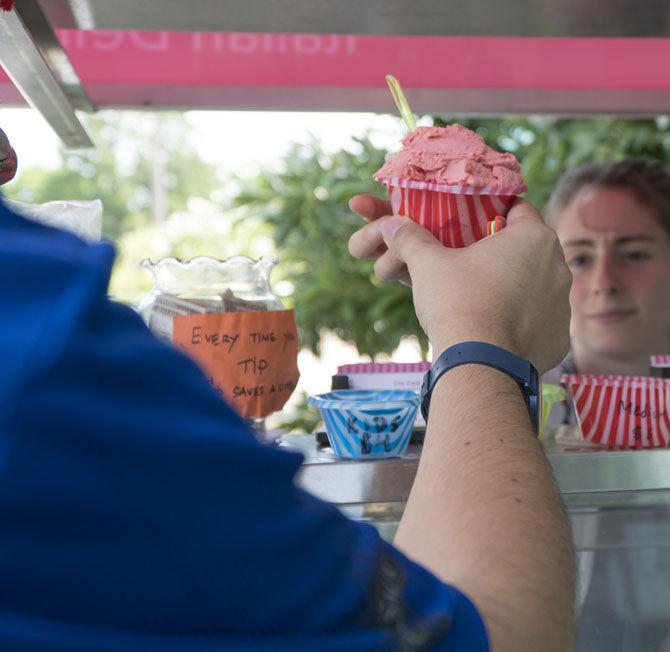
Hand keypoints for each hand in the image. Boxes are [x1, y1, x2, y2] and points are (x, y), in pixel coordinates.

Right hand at [348, 196, 570, 372]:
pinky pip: (537, 324)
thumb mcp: (427, 264)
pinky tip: (492, 331)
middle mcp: (558, 267)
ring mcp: (563, 306)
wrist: (478, 365)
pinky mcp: (558, 340)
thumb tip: (392, 225)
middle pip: (526, 251)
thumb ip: (411, 239)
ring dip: (511, 290)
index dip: (492, 214)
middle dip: (499, 256)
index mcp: (534, 237)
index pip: (517, 209)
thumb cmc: (457, 303)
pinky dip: (518, 325)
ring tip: (477, 302)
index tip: (471, 226)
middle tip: (468, 266)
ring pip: (534, 288)